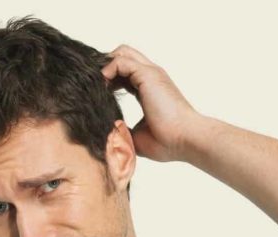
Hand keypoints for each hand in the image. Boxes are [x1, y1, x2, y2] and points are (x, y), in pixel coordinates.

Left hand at [101, 44, 199, 162]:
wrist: (184, 140)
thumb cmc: (166, 142)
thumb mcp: (135, 135)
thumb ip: (121, 129)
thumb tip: (105, 133)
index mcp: (149, 89)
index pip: (125, 73)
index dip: (109, 79)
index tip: (96, 94)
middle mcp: (151, 77)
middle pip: (123, 56)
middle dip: (105, 67)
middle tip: (93, 87)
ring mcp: (150, 73)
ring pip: (121, 53)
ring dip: (105, 66)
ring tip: (96, 86)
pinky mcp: (148, 75)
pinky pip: (120, 61)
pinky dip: (107, 70)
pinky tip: (102, 87)